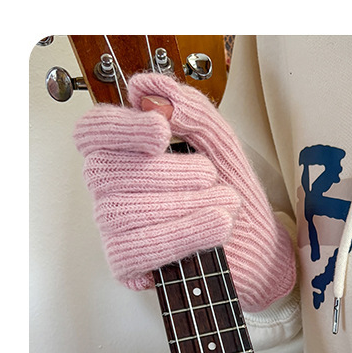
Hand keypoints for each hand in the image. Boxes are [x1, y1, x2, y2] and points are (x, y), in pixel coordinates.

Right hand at [73, 73, 293, 309]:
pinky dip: (182, 234)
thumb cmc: (233, 196)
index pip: (92, 133)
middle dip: (166, 171)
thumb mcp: (221, 146)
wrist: (259, 246)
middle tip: (210, 175)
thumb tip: (148, 87)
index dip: (119, 128)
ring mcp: (115, 230)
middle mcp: (111, 191)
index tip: (160, 129)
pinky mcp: (127, 265)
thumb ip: (191, 112)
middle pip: (105, 171)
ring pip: (121, 212)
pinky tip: (217, 225)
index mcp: (126, 155)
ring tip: (227, 202)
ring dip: (183, 203)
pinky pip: (134, 250)